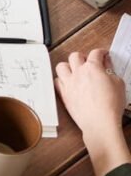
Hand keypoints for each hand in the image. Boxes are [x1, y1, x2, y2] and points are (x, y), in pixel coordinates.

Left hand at [55, 49, 130, 175]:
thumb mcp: (119, 84)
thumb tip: (106, 65)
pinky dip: (61, 80)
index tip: (103, 55)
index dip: (101, 52)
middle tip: (89, 62)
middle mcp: (78, 73)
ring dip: (68, 66)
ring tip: (75, 70)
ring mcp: (68, 83)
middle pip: (75, 56)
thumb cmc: (110, 105)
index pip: (95, 53)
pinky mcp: (63, 94)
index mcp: (93, 68)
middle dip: (83, 56)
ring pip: (61, 66)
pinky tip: (68, 82)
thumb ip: (111, 71)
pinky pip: (57, 81)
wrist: (99, 122)